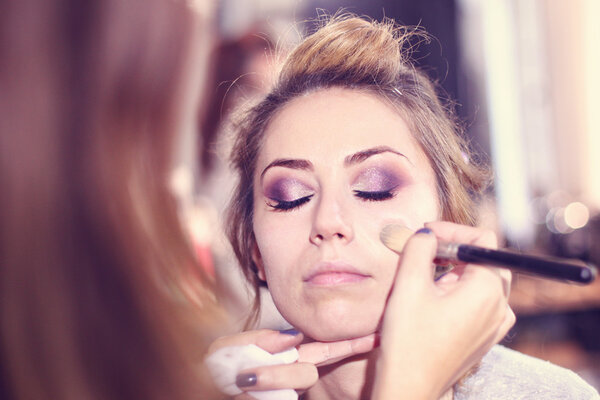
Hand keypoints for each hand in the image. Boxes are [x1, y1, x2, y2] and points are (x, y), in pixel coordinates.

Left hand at [206, 329, 376, 398]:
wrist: (196, 390)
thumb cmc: (212, 369)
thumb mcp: (228, 347)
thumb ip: (259, 339)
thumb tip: (294, 337)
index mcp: (284, 355)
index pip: (324, 348)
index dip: (352, 344)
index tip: (378, 337)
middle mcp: (290, 376)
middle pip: (307, 371)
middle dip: (278, 373)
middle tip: (244, 376)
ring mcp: (284, 396)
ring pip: (293, 386)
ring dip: (265, 383)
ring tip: (237, 384)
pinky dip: (255, 397)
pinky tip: (240, 393)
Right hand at [373, 221, 514, 399]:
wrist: (409, 387)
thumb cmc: (410, 340)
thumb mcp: (409, 284)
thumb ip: (419, 248)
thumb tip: (426, 234)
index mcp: (488, 290)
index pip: (482, 240)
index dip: (453, 229)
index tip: (426, 233)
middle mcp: (499, 306)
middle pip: (483, 259)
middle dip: (453, 248)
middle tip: (423, 249)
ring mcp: (495, 325)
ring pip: (480, 280)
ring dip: (453, 270)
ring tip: (424, 275)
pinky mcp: (484, 337)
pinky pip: (478, 302)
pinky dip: (458, 291)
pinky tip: (433, 298)